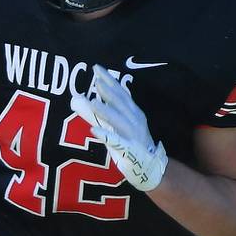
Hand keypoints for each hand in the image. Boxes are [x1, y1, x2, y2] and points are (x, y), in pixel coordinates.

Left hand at [70, 67, 168, 191]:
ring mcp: (133, 135)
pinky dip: (106, 135)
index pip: (120, 93)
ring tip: (91, 102)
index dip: (109, 80)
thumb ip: (102, 113)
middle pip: (121, 102)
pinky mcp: (129, 150)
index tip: (97, 68)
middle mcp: (135, 121)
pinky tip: (94, 130)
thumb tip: (84, 99)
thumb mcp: (117, 126)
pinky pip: (116, 142)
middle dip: (108, 89)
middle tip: (95, 76)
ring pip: (118, 120)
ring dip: (105, 110)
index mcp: (133, 113)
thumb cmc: (131, 145)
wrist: (151, 168)